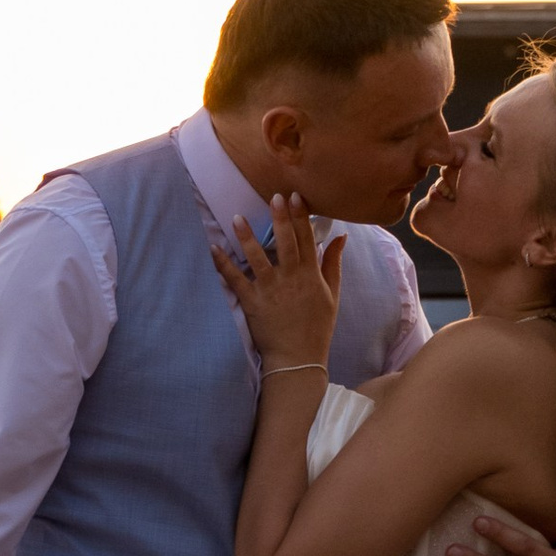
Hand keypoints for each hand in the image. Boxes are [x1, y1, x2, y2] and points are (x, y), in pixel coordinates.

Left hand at [211, 194, 343, 377]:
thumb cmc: (317, 327)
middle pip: (285, 242)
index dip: (301, 216)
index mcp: (310, 275)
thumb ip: (334, 264)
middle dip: (279, 218)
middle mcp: (291, 279)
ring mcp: (270, 290)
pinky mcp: (252, 303)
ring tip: (237, 218)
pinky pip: (235, 280)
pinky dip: (223, 265)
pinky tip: (214, 248)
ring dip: (247, 237)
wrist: (298, 359)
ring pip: (257, 258)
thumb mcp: (333, 295)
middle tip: (273, 196)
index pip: (307, 239)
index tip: (295, 196)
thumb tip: (341, 236)